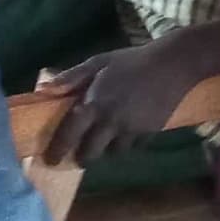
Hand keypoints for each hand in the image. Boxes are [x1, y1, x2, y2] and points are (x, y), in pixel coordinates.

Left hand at [43, 36, 210, 165]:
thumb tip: (46, 89)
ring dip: (107, 149)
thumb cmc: (132, 61)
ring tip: (107, 140)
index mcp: (94, 104)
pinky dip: (129, 142)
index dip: (58, 150)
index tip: (50, 160)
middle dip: (84, 156)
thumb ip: (73, 77)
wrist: (173, 65)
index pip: (70, 134)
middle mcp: (111, 121)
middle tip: (81, 154)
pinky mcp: (150, 132)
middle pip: (91, 153)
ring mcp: (132, 129)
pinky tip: (129, 131)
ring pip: (114, 152)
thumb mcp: (99, 62)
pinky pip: (135, 146)